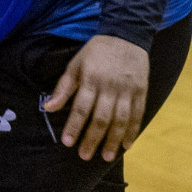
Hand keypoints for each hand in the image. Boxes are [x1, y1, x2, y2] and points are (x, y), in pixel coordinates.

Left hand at [44, 35, 149, 161]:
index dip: (74, 126)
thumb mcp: (75, 65)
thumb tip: (49, 107)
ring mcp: (127, 90)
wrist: (126, 35)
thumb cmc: (95, 52)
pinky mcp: (141, 91)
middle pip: (101, 118)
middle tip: (84, 156)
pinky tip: (126, 145)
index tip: (67, 143)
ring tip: (107, 157)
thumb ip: (63, 88)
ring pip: (120, 120)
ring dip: (113, 140)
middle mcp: (109, 87)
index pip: (80, 108)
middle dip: (92, 139)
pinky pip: (137, 115)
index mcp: (90, 80)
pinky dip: (132, 131)